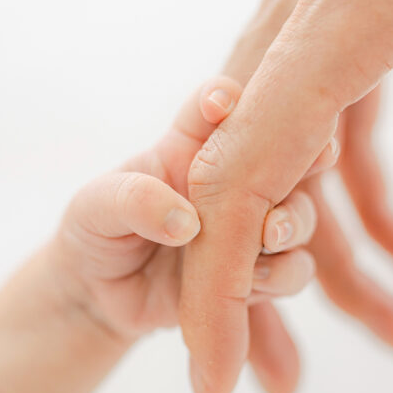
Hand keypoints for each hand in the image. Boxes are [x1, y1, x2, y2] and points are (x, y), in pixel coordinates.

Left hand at [51, 77, 318, 392]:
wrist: (101, 296)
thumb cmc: (97, 232)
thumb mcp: (95, 207)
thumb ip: (135, 201)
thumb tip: (187, 223)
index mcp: (191, 145)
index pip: (217, 103)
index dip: (226, 96)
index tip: (220, 106)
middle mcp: (230, 181)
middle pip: (283, 159)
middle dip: (295, 167)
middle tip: (274, 183)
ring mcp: (248, 227)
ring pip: (298, 217)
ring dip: (293, 226)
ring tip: (268, 239)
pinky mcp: (255, 273)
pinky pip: (292, 270)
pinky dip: (282, 276)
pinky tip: (254, 285)